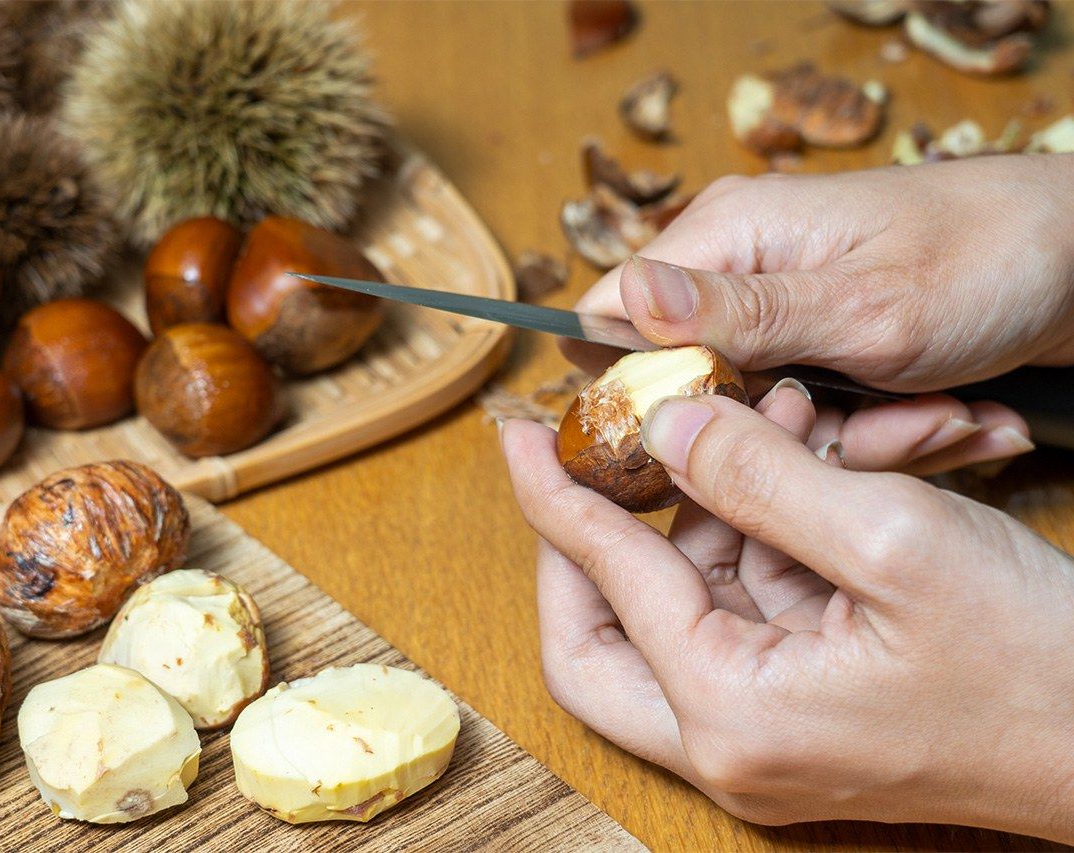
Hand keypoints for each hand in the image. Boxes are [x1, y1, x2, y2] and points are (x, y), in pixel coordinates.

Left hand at [501, 386, 1073, 840]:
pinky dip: (753, 537)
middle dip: (595, 537)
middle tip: (597, 455)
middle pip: (600, 635)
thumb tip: (662, 429)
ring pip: (673, 612)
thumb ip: (759, 477)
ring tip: (758, 422)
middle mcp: (729, 742)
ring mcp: (760, 733)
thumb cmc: (1034, 660)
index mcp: (733, 714)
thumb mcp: (892, 540)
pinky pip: (738, 613)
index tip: (519, 437)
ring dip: (702, 513)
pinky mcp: (795, 710)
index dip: (558, 499)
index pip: (607, 585)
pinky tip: (796, 469)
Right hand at [566, 156, 1073, 471]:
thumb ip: (738, 310)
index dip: (634, 397)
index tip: (694, 451)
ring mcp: (776, 312)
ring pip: (759, 414)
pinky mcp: (813, 345)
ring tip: (939, 422)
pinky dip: (876, 432)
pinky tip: (945, 419)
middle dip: (776, 434)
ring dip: (848, 439)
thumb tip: (622, 294)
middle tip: (874, 435)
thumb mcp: (861, 302)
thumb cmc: (986, 257)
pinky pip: (808, 414)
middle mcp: (736, 271)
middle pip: (690, 383)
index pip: (610, 320)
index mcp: (724, 236)